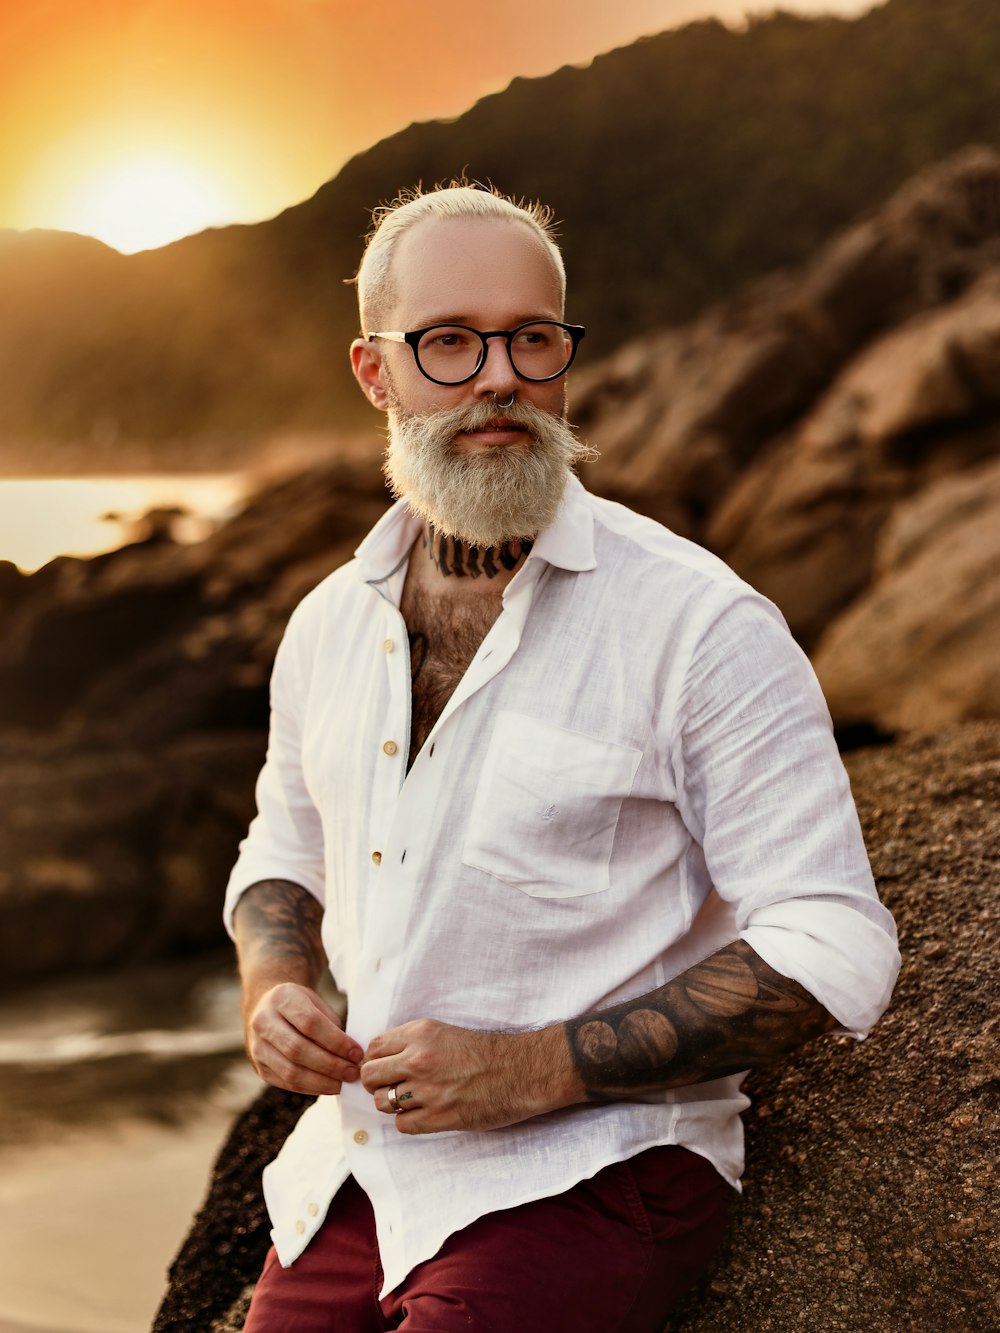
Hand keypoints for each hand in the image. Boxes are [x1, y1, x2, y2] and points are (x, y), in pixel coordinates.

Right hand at [245, 982, 363, 1095]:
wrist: (267, 1008)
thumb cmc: (300, 1006)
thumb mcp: (316, 1003)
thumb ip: (331, 1026)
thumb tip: (351, 1056)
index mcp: (282, 999)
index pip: (310, 1023)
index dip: (336, 1041)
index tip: (357, 1053)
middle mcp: (263, 1022)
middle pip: (298, 1050)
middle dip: (330, 1065)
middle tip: (352, 1072)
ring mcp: (257, 1046)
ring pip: (290, 1071)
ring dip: (321, 1082)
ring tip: (343, 1083)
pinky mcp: (259, 1067)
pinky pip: (286, 1082)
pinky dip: (310, 1087)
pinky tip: (328, 1086)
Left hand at [360, 1019, 577, 1134]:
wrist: (520, 1071)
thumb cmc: (485, 1052)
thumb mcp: (444, 1032)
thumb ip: (413, 1042)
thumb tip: (383, 1059)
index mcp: (420, 1033)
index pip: (374, 1048)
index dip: (375, 1060)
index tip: (384, 1067)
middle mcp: (418, 1059)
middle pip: (370, 1076)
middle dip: (376, 1083)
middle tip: (390, 1086)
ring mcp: (427, 1090)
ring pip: (382, 1102)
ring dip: (393, 1103)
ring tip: (411, 1100)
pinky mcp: (438, 1117)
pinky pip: (402, 1124)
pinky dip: (409, 1121)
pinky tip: (424, 1114)